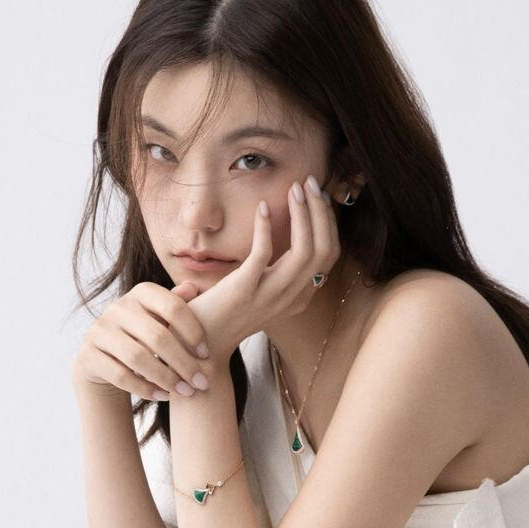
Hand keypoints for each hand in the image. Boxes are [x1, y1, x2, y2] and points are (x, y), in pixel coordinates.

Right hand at [71, 279, 210, 400]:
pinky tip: (164, 396)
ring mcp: (100, 330)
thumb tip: (194, 288)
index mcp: (141, 293)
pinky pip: (121, 375)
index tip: (206, 355)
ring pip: (138, 358)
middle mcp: (118, 307)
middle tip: (201, 383)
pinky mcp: (89, 355)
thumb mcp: (161, 318)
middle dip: (184, 363)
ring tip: (185, 392)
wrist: (104, 357)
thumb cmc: (144, 336)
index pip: (173, 307)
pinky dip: (145, 388)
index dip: (193, 331)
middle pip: (158, 336)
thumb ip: (177, 305)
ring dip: (166, 378)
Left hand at [181, 176, 341, 359]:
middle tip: (310, 183)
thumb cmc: (227, 313)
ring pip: (304, 252)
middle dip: (322, 212)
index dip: (329, 223)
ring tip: (295, 188)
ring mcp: (269, 296)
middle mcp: (291, 298)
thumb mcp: (262, 293)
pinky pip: (264, 253)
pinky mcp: (244, 290)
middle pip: (324, 251)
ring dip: (303, 214)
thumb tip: (283, 232)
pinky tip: (261, 208)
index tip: (317, 197)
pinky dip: (266, 227)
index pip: (329, 257)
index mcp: (299, 298)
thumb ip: (276, 271)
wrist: (200, 344)